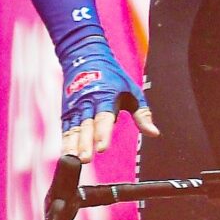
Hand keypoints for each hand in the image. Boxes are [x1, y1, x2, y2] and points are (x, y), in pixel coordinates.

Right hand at [58, 37, 155, 160]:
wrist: (85, 58)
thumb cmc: (113, 79)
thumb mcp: (132, 93)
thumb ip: (142, 115)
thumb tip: (154, 133)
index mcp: (105, 96)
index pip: (104, 118)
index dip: (103, 133)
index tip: (102, 148)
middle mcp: (87, 102)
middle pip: (86, 125)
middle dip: (85, 143)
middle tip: (85, 159)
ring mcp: (75, 107)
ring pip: (73, 128)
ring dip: (72, 145)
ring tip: (72, 160)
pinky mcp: (66, 111)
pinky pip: (66, 128)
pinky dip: (65, 140)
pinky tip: (66, 154)